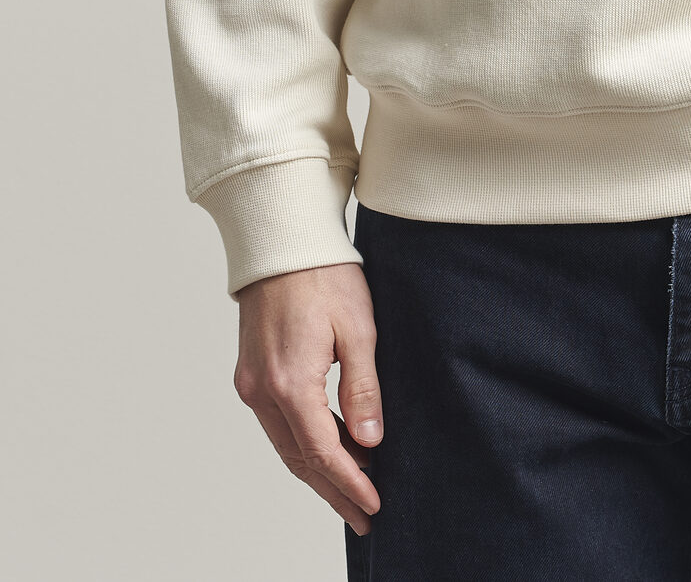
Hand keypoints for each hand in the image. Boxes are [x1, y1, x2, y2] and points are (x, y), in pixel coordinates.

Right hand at [233, 262, 382, 533]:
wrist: (282, 242)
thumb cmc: (324, 275)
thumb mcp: (358, 328)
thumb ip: (363, 387)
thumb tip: (370, 440)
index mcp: (289, 382)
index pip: (322, 452)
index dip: (349, 483)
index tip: (372, 505)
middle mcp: (262, 390)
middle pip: (299, 458)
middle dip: (333, 490)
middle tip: (363, 516)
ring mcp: (252, 383)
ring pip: (286, 444)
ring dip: (317, 470)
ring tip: (350, 492)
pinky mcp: (251, 373)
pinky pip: (278, 423)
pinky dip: (303, 443)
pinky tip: (328, 449)